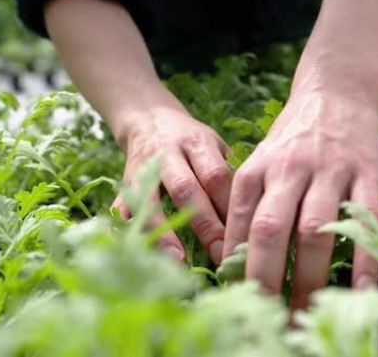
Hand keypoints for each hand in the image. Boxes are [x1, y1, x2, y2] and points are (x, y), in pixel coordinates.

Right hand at [111, 98, 231, 263]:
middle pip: (186, 189)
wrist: (148, 118)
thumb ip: (231, 171)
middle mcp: (168, 154)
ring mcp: (142, 169)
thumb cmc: (193, 141)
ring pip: (149, 200)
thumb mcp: (215, 144)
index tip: (243, 234)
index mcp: (197, 142)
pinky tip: (136, 251)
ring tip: (177, 259)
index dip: (228, 205)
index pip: (215, 175)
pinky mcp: (123, 183)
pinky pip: (121, 207)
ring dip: (163, 231)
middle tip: (220, 254)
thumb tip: (256, 210)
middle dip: (204, 224)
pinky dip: (125, 228)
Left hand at [222, 91, 377, 309]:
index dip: (238, 265)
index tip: (239, 299)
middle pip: (273, 230)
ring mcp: (330, 170)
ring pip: (316, 228)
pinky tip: (362, 287)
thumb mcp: (260, 161)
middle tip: (269, 316)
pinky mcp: (367, 172)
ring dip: (310, 276)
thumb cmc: (293, 138)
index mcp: (258, 168)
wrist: (336, 93)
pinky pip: (366, 218)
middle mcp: (290, 169)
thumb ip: (247, 204)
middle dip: (269, 279)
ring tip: (307, 312)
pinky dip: (365, 256)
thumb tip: (230, 256)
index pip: (241, 224)